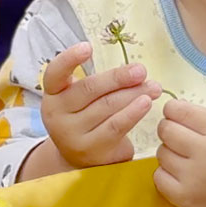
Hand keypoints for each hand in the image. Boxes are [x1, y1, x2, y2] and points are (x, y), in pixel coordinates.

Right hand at [38, 43, 161, 167]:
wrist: (79, 160)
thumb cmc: (85, 118)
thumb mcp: (81, 99)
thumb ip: (100, 84)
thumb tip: (135, 72)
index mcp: (53, 93)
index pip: (55, 73)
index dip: (69, 59)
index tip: (87, 46)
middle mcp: (56, 113)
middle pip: (89, 89)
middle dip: (119, 78)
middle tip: (141, 70)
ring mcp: (72, 134)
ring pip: (106, 107)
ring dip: (133, 94)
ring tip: (153, 87)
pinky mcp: (91, 150)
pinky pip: (115, 127)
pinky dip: (132, 113)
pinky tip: (146, 104)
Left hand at [153, 99, 205, 206]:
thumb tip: (174, 110)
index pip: (179, 111)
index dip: (174, 110)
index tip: (178, 116)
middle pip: (166, 130)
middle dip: (170, 129)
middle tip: (181, 137)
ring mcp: (196, 179)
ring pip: (161, 153)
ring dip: (170, 152)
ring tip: (186, 158)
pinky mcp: (187, 199)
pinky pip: (159, 177)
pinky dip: (167, 173)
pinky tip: (183, 174)